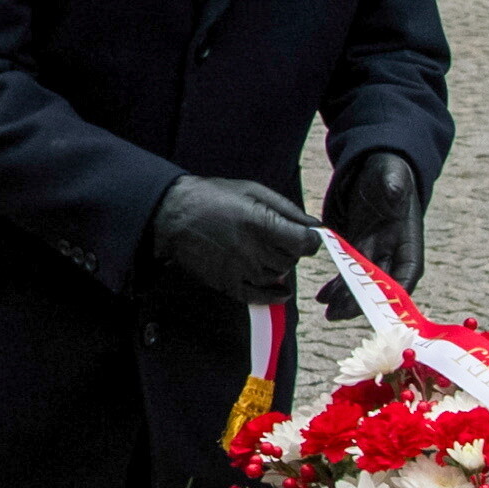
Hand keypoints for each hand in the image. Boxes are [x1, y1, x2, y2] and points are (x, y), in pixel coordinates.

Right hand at [147, 172, 317, 305]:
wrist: (173, 215)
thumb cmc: (213, 197)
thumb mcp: (252, 190)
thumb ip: (287, 208)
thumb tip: (315, 225)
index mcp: (261, 223)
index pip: (304, 243)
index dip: (311, 239)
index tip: (308, 236)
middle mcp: (253, 250)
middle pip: (291, 260)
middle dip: (292, 249)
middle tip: (280, 238)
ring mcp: (240, 270)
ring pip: (277, 276)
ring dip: (279, 266)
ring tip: (266, 251)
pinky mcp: (227, 283)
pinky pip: (258, 296)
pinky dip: (273, 296)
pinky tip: (280, 291)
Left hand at [327, 148, 423, 298]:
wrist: (375, 166)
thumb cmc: (389, 171)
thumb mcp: (392, 174)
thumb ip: (394, 184)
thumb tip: (393, 191)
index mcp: (408, 238)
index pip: (408, 271)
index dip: (396, 291)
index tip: (381, 305)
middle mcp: (393, 250)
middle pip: (380, 284)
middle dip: (361, 302)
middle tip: (340, 313)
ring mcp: (374, 251)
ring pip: (361, 283)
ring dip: (346, 299)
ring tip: (329, 312)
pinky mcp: (357, 247)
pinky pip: (347, 272)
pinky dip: (336, 285)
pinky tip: (322, 296)